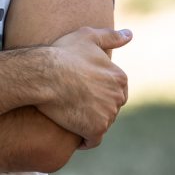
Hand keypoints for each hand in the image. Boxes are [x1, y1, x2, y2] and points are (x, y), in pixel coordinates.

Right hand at [36, 27, 130, 148]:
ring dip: (89, 122)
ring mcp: (108, 115)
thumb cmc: (63, 53)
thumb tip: (129, 35)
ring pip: (101, 123)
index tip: (82, 90)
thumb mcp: (88, 36)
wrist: (44, 74)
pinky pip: (91, 140)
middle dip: (96, 107)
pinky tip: (71, 132)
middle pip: (109, 107)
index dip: (97, 90)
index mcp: (119, 77)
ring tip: (70, 115)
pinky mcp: (95, 130)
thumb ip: (111, 37)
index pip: (113, 90)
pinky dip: (84, 139)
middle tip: (74, 103)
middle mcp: (118, 97)